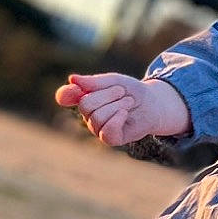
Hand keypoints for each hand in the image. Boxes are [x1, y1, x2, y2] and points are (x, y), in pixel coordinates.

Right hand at [54, 71, 190, 146]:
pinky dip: (118, 119)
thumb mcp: (114, 81)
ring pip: (97, 117)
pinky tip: (125, 114)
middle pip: (85, 104)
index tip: (75, 88)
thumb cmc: (131, 91)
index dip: (66, 93)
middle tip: (122, 92)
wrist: (153, 103)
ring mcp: (98, 129)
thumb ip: (94, 82)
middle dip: (108, 94)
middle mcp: (87, 115)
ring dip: (118, 105)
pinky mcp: (111, 139)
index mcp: (84, 98)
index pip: (65, 96)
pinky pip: (107, 131)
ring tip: (128, 102)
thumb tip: (72, 79)